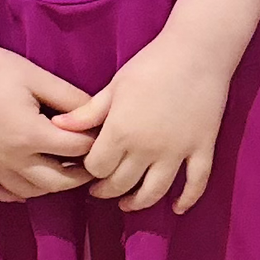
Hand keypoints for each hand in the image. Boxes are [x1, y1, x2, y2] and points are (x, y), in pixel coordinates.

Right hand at [0, 42, 95, 204]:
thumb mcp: (40, 78)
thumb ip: (72, 99)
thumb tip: (97, 115)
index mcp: (31, 134)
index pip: (76, 150)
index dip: (94, 143)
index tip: (103, 138)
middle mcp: (10, 157)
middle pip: (57, 182)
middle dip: (80, 175)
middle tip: (92, 164)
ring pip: (30, 191)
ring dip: (52, 185)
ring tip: (65, 170)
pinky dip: (19, 192)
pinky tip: (30, 182)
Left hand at [55, 36, 233, 213]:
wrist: (198, 51)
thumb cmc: (151, 64)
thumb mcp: (114, 86)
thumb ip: (87, 113)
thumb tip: (57, 126)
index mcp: (121, 131)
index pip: (96, 167)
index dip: (89, 170)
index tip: (87, 167)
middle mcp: (147, 148)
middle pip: (121, 184)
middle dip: (107, 190)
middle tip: (101, 188)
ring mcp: (177, 151)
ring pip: (154, 191)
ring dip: (138, 202)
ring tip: (128, 202)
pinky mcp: (202, 148)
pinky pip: (195, 183)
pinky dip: (187, 199)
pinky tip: (177, 209)